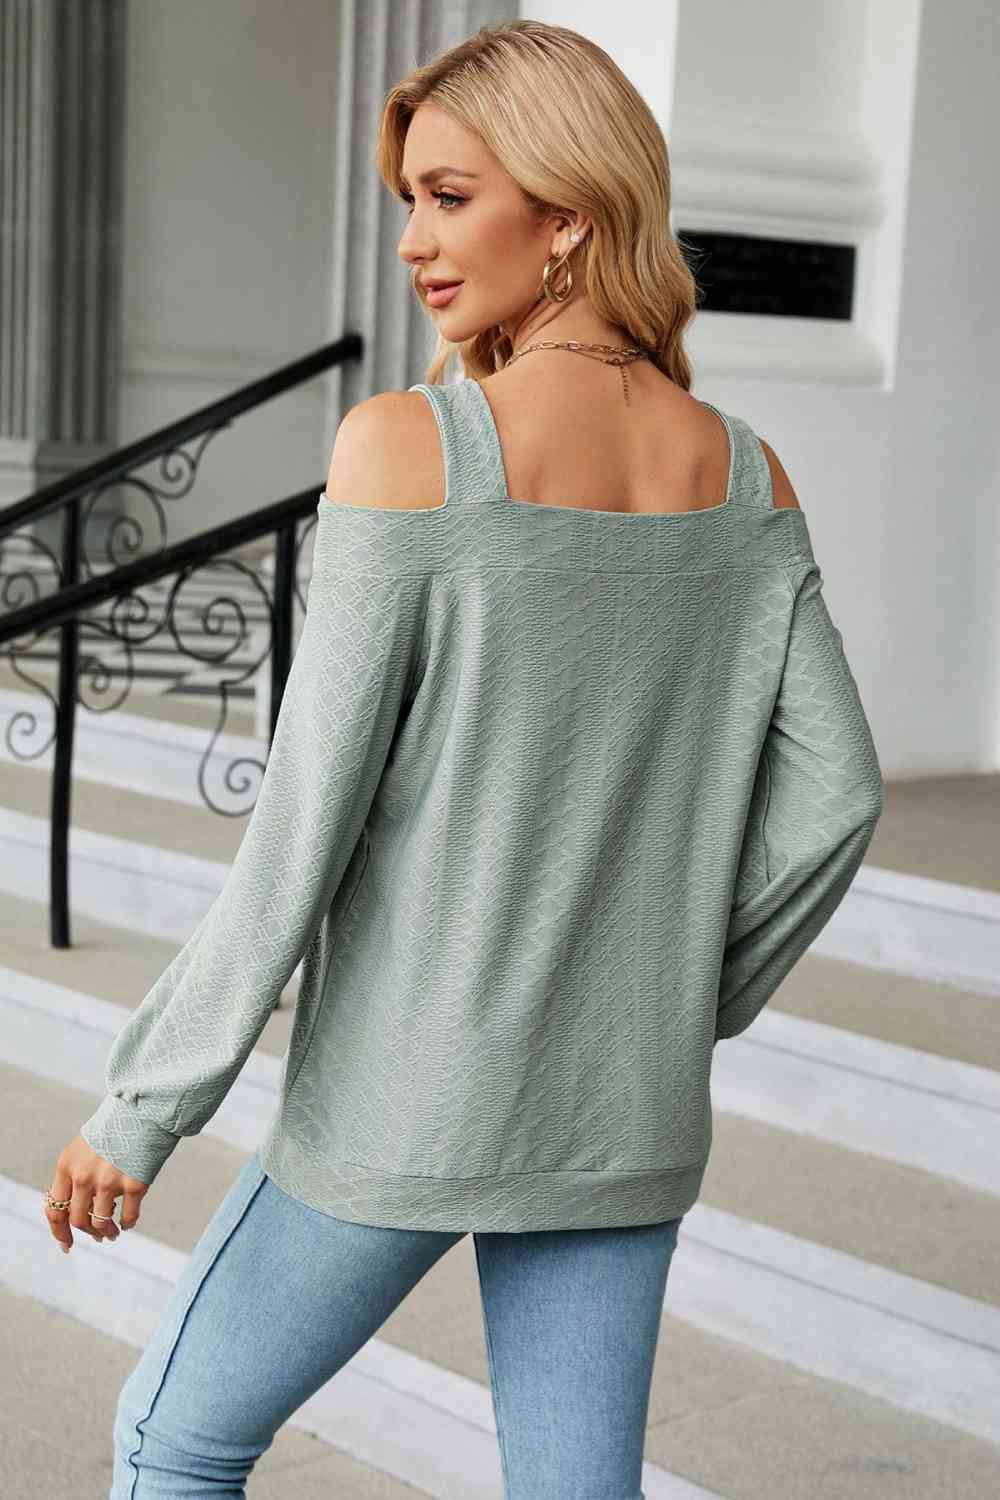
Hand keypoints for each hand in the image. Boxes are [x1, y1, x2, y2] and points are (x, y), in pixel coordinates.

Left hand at [44, 1134, 149, 1253]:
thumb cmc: (115, 1126)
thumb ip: (76, 1174)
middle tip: (98, 1236)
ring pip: (101, 1222)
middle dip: (88, 1232)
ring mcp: (108, 1181)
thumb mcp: (84, 1147)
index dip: (59, 1232)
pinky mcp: (134, 1184)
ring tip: (114, 1232)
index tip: (67, 1244)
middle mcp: (83, 1176)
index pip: (54, 1209)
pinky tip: (129, 1222)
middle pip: (78, 1219)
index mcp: (67, 1165)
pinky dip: (128, 1223)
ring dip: (107, 1232)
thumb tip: (76, 1207)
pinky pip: (129, 1216)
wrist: (144, 1108)